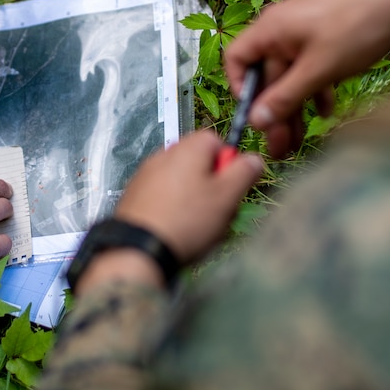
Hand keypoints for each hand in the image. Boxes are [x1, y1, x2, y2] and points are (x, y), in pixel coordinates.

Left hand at [75, 131, 261, 294]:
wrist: (138, 249)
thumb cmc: (187, 220)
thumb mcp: (226, 196)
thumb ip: (244, 172)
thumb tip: (254, 159)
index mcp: (188, 148)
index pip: (216, 140)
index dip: (229, 163)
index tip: (233, 186)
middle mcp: (164, 154)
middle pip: (199, 163)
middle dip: (214, 186)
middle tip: (220, 211)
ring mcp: (146, 175)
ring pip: (183, 183)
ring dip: (195, 201)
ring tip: (200, 228)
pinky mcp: (135, 196)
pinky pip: (164, 197)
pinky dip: (174, 210)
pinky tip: (178, 231)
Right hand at [224, 0, 389, 157]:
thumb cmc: (358, 26)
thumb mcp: (319, 69)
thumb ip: (286, 96)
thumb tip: (257, 120)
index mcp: (271, 29)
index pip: (236, 59)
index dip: (240, 89)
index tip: (255, 116)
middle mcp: (282, 29)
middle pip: (267, 75)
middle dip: (274, 111)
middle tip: (280, 146)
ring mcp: (304, 33)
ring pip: (291, 75)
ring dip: (294, 107)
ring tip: (299, 139)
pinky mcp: (325, 38)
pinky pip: (310, 68)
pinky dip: (315, 90)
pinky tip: (326, 111)